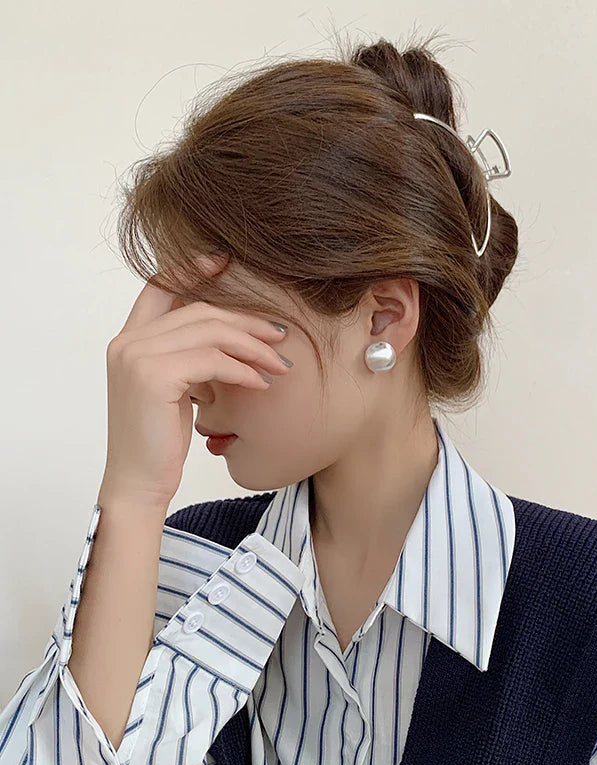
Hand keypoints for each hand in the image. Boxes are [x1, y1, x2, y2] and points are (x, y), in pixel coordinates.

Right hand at [99, 253, 291, 508]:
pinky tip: (261, 383)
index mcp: (128, 340)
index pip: (158, 285)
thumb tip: (230, 339)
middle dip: (244, 320)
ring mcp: (137, 357)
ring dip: (251, 346)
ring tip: (279, 363)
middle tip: (279, 336)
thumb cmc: (158, 443)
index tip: (226, 260)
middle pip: (197, 310)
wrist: (138, 482)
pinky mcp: (154, 377)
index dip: (191, 267)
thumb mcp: (174, 390)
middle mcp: (127, 342)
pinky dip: (242, 370)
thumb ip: (188, 358)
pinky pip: (212, 361)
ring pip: (209, 332)